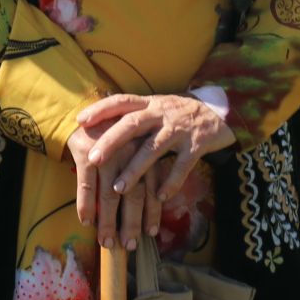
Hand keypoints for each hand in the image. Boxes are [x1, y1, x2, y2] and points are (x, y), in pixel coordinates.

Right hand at [67, 122, 160, 252]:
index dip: (152, 212)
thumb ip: (142, 171)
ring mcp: (109, 152)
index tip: (151, 234)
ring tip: (107, 241)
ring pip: (110, 195)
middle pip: (133, 194)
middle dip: (131, 223)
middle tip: (129, 245)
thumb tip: (151, 207)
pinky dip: (86, 205)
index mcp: (146, 151)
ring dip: (108, 221)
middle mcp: (130, 151)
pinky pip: (86, 186)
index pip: (152, 187)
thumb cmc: (114, 134)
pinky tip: (86, 221)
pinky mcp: (86, 152)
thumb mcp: (134, 147)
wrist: (85, 111)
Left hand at [74, 94, 235, 249]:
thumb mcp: (155, 107)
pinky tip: (160, 198)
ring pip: (154, 148)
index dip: (101, 109)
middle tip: (93, 159)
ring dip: (135, 169)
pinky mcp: (197, 145)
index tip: (81, 121)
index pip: (121, 101)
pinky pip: (182, 166)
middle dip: (111, 141)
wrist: (218, 114)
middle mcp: (162, 113)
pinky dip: (171, 182)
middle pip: (133, 124)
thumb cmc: (177, 115)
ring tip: (118, 188)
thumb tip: (96, 123)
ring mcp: (179, 129)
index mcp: (149, 104)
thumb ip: (132, 115)